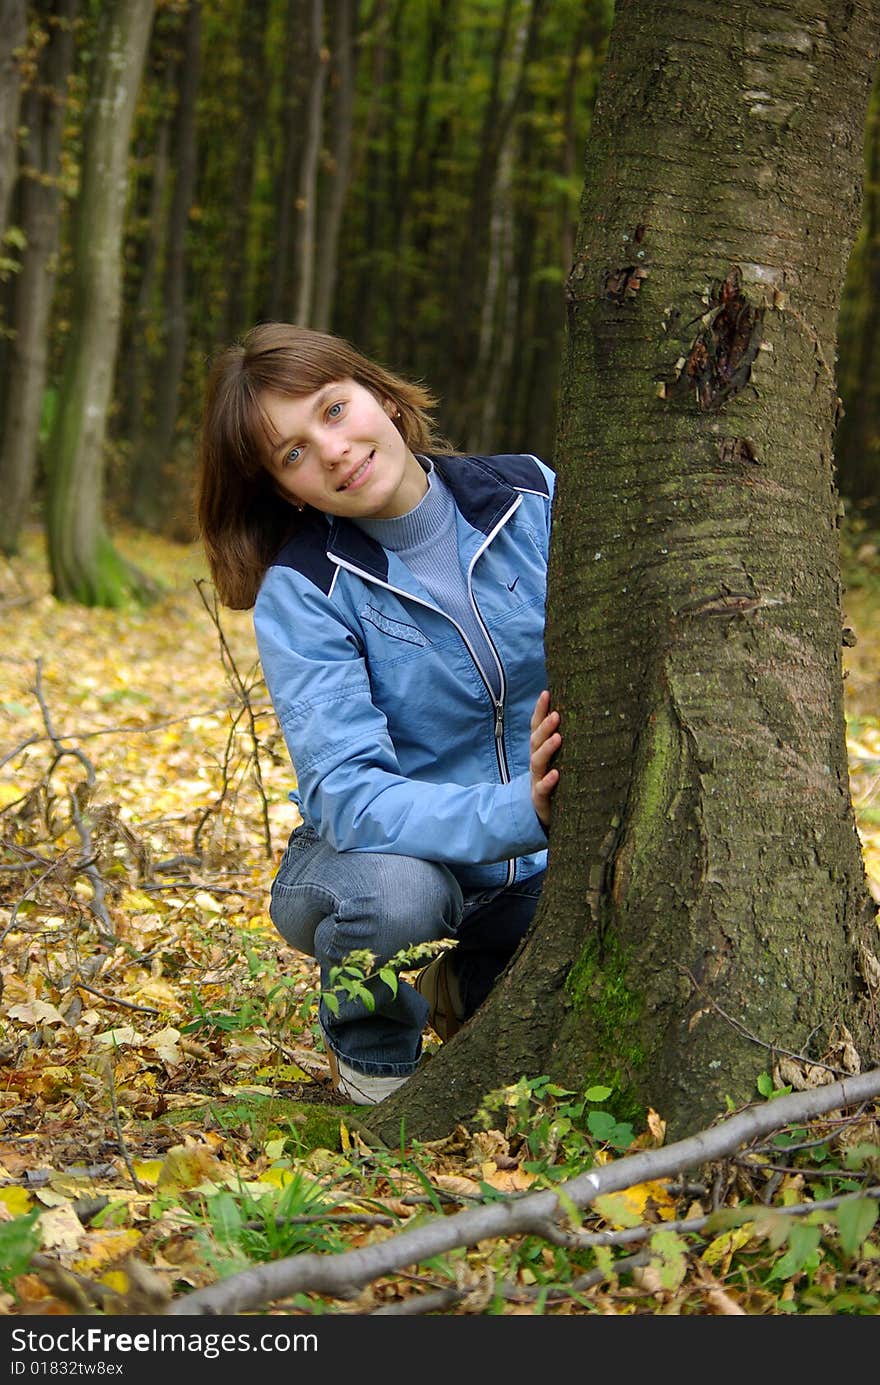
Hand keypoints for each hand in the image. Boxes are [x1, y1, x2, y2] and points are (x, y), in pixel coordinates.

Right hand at [530, 689, 560, 827]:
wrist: (543, 815)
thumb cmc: (558, 783)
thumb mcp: (561, 760)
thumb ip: (565, 742)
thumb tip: (588, 714)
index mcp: (541, 751)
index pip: (537, 727)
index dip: (540, 710)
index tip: (547, 693)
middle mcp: (537, 763)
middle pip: (536, 741)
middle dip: (544, 727)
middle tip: (556, 714)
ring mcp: (536, 780)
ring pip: (537, 762)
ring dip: (547, 748)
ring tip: (558, 737)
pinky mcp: (539, 799)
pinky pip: (542, 789)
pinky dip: (548, 781)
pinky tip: (556, 774)